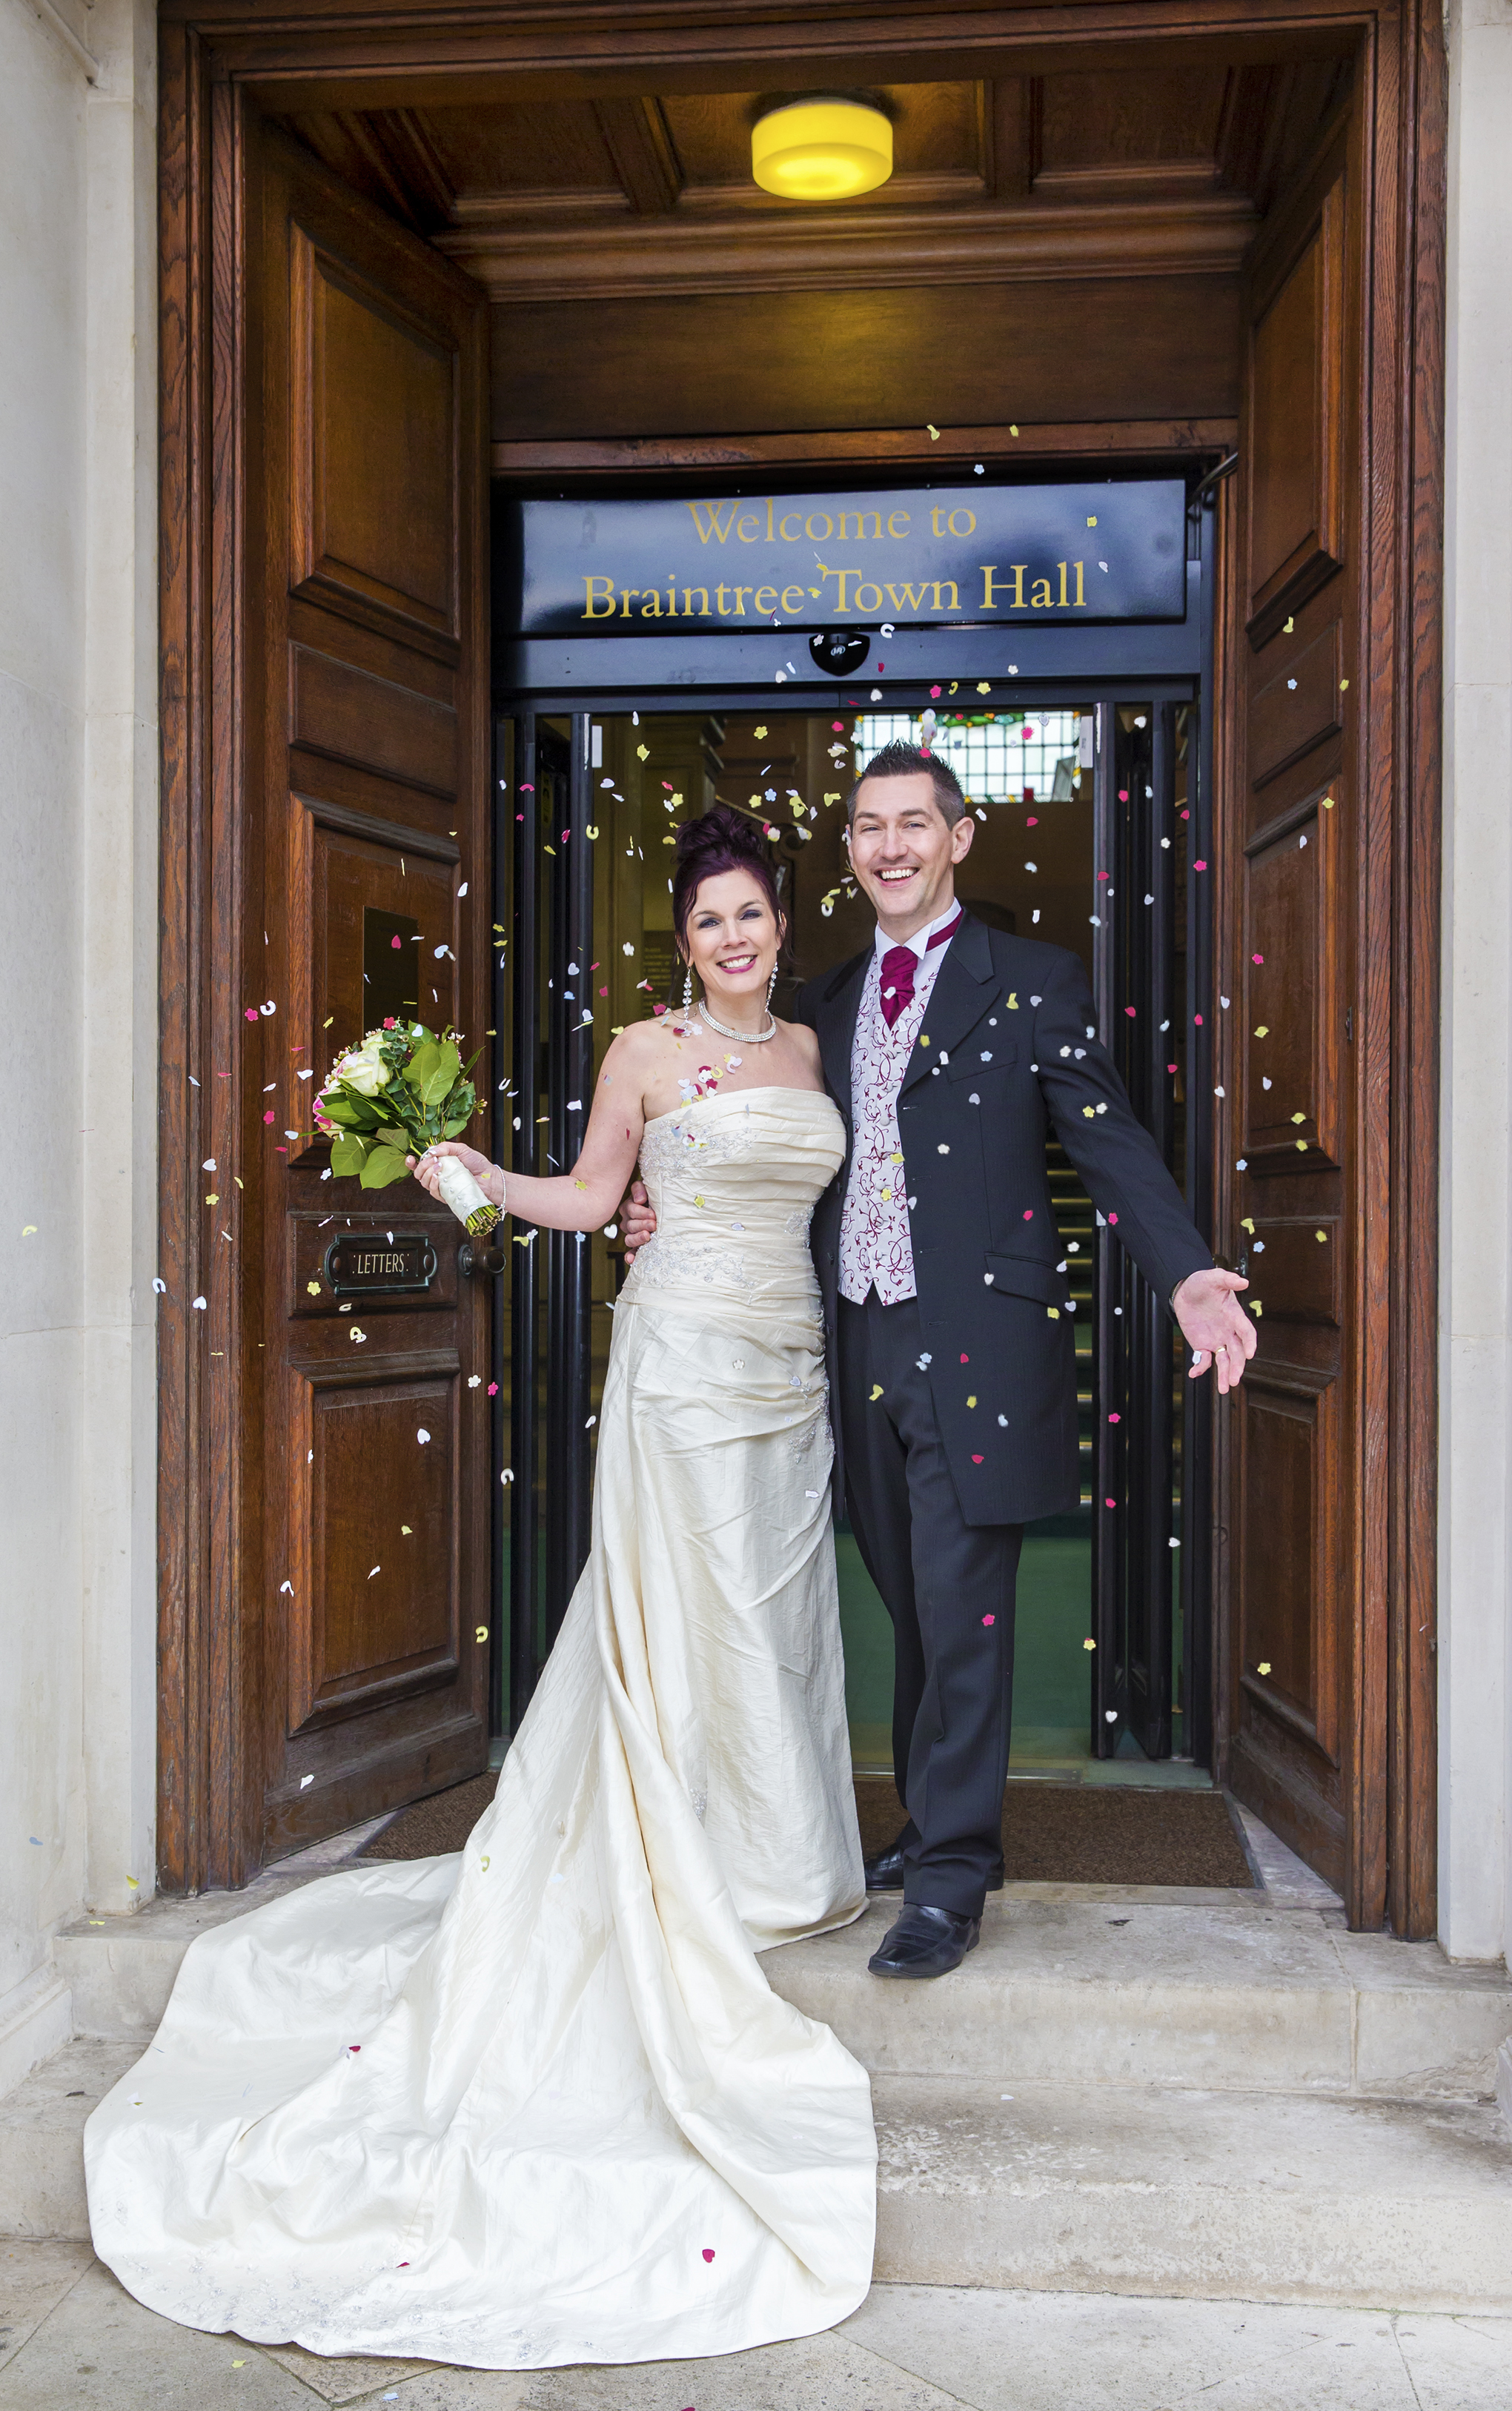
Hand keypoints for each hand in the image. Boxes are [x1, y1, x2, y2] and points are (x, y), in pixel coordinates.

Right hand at [406, 1139, 502, 1206]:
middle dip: (422, 1166)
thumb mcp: (462, 1149)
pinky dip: (432, 1184)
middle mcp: (438, 1175)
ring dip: (427, 1173)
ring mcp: (441, 1186)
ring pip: (423, 1182)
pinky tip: (438, 1178)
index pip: (420, 1164)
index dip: (411, 1162)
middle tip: (434, 1161)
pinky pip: (433, 1192)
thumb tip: (431, 1151)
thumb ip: (446, 1147)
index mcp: (439, 1163)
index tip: (410, 1159)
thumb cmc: (477, 1164)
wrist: (489, 1178)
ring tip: (439, 1167)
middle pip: (418, 1173)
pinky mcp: (446, 1196)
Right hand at [618, 1179, 656, 1261]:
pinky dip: (631, 1256)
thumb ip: (640, 1189)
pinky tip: (631, 1260)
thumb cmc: (656, 1197)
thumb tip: (639, 1199)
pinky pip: (631, 1252)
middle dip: (642, 1225)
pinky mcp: (638, 1245)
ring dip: (637, 1238)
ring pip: (629, 1239)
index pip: (630, 1210)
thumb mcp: (648, 1188)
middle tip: (653, 1225)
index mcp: (629, 1208)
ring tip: (647, 1236)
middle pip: (630, 1225)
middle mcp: (628, 1222)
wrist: (667, 1207)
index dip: (641, 1213)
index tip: (653, 1214)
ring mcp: (632, 1235)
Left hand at [1173, 1268, 1256, 1393]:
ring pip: (1225, 1360)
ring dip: (1226, 1374)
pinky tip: (1194, 1374)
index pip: (1246, 1332)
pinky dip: (1201, 1368)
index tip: (1249, 1354)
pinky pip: (1204, 1360)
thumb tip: (1243, 1281)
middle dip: (1237, 1366)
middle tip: (1235, 1379)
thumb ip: (1227, 1279)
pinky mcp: (1203, 1345)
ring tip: (1225, 1388)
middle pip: (1237, 1352)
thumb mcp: (1213, 1278)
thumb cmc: (1202, 1284)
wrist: (1185, 1291)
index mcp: (1235, 1316)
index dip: (1249, 1343)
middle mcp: (1229, 1331)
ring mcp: (1217, 1340)